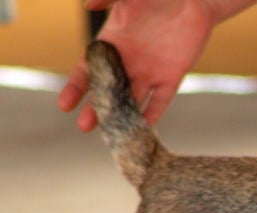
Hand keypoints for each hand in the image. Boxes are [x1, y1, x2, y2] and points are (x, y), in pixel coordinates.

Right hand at [58, 0, 256, 131]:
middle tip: (85, 127)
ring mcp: (150, 72)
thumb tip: (87, 4)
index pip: (88, 71)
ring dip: (122, 117)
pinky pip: (161, 101)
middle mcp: (128, 62)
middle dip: (96, 109)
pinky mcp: (172, 77)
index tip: (65, 106)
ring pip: (131, 100)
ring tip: (111, 134)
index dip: (76, 88)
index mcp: (111, 44)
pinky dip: (153, 114)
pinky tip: (144, 129)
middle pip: (108, 91)